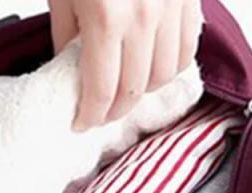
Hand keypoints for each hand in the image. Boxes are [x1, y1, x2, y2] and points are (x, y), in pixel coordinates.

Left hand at [49, 0, 201, 129]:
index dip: (90, 116)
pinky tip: (150, 67)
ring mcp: (171, 6)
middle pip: (133, 90)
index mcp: (106, 18)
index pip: (102, 91)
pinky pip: (186, 49)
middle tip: (100, 113)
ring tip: (125, 91)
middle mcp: (142, 16)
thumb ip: (65, 34)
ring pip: (163, 75)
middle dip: (113, 111)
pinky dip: (169, 67)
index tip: (81, 123)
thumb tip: (70, 68)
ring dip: (142, 92)